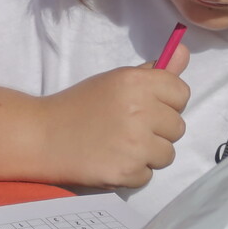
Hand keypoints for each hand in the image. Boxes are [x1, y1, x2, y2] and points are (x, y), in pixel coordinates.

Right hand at [40, 44, 190, 188]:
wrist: (43, 136)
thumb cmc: (80, 105)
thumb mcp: (115, 81)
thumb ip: (154, 71)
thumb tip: (184, 53)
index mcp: (137, 82)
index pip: (181, 93)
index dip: (167, 102)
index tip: (148, 107)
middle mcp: (140, 110)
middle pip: (178, 127)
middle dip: (158, 131)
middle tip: (129, 128)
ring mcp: (135, 144)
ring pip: (167, 154)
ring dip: (148, 154)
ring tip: (120, 146)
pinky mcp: (127, 171)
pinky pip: (148, 175)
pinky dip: (132, 173)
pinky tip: (111, 161)